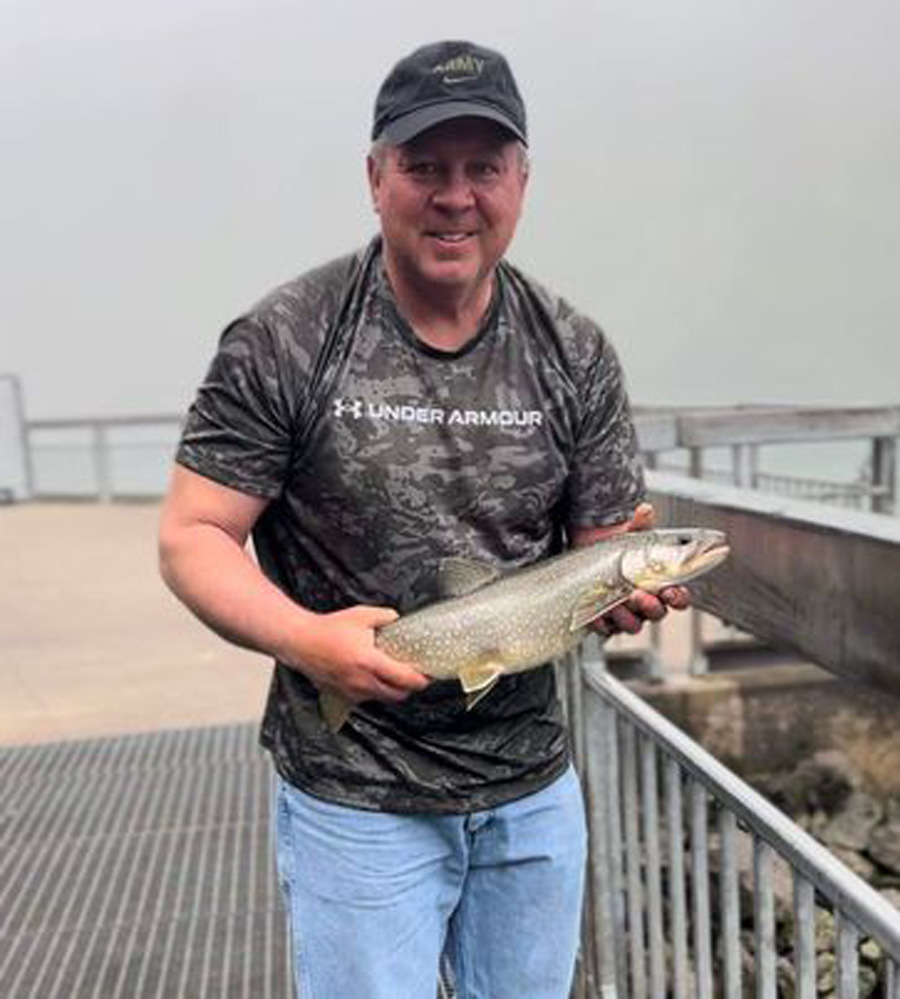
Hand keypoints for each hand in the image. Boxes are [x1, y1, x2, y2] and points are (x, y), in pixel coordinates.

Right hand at [284, 605, 429, 704]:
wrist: (300, 641)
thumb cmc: (329, 628)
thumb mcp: (361, 615)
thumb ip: (384, 616)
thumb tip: (397, 618)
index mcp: (369, 662)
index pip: (404, 679)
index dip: (421, 680)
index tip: (428, 676)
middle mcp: (362, 682)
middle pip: (397, 695)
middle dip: (409, 688)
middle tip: (415, 677)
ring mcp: (351, 692)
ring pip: (382, 698)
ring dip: (391, 690)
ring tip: (394, 676)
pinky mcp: (342, 696)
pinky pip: (366, 698)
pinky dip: (374, 691)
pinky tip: (373, 678)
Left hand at [595, 502, 690, 637]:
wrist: (588, 556)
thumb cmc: (617, 551)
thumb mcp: (629, 536)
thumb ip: (640, 525)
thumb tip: (645, 510)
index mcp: (658, 584)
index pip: (677, 597)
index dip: (679, 598)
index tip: (672, 592)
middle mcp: (645, 602)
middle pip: (657, 613)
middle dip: (650, 606)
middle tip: (639, 594)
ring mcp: (626, 613)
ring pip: (633, 625)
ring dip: (627, 617)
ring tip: (617, 603)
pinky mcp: (606, 620)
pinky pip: (607, 629)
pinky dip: (602, 623)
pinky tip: (597, 614)